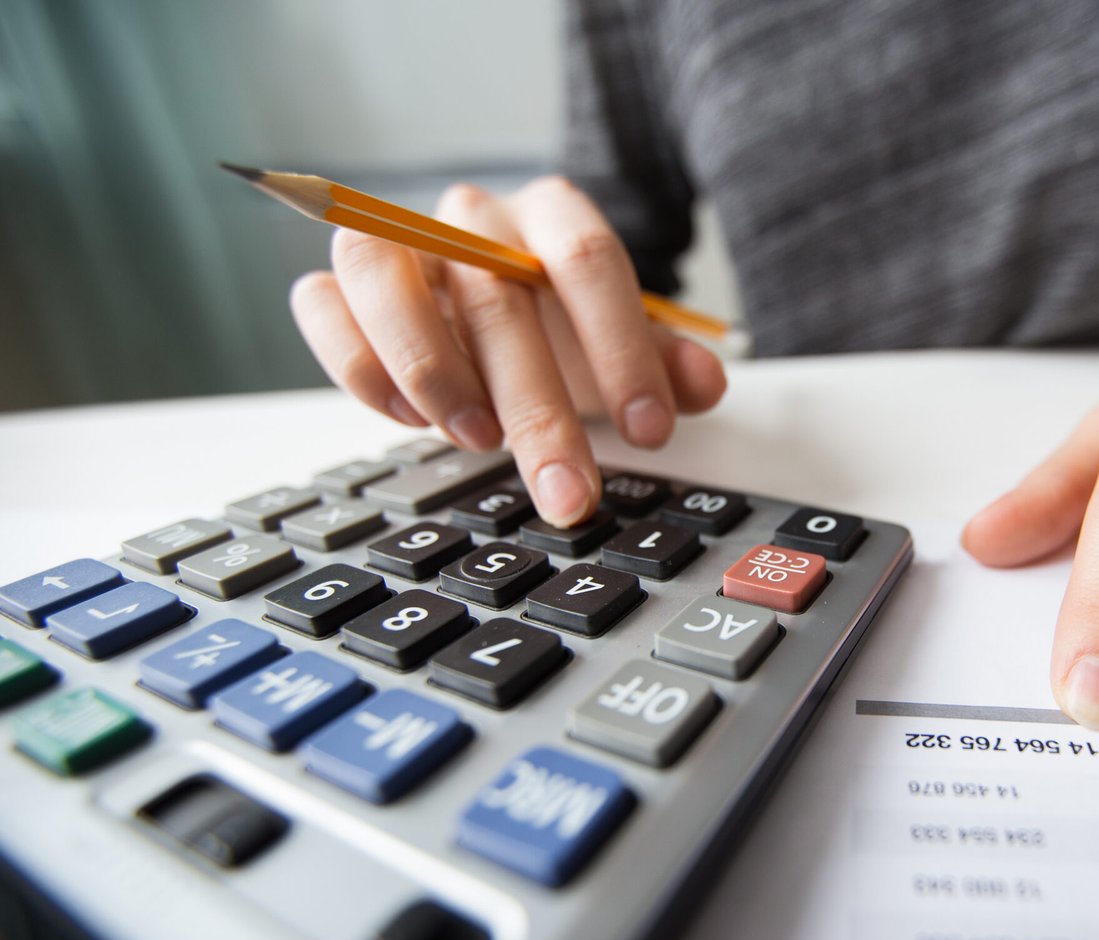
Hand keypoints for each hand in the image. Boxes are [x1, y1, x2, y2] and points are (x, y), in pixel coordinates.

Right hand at [289, 178, 726, 525]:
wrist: (495, 301)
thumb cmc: (562, 327)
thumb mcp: (622, 347)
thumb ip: (666, 365)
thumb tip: (704, 384)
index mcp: (552, 214)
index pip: (588, 259)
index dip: (620, 349)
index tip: (649, 432)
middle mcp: (471, 218)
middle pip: (497, 297)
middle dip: (539, 411)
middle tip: (568, 493)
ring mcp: (398, 242)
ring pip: (382, 273)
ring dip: (429, 368)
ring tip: (479, 444)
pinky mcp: (340, 282)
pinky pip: (321, 304)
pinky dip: (359, 366)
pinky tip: (409, 421)